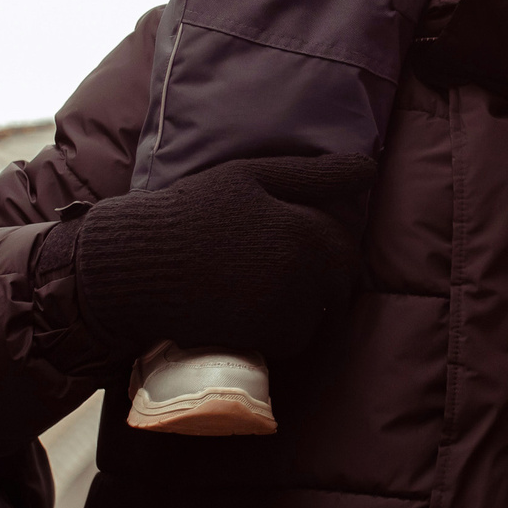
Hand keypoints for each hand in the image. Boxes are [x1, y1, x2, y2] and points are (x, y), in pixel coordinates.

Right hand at [56, 153, 375, 362]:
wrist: (136, 264)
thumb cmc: (191, 212)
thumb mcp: (249, 176)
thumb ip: (312, 174)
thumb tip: (370, 168)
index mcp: (301, 223)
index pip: (344, 243)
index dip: (332, 251)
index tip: (309, 254)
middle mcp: (299, 264)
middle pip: (338, 283)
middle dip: (326, 284)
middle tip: (285, 279)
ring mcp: (282, 302)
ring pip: (318, 314)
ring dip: (302, 309)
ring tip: (257, 292)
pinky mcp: (261, 335)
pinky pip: (292, 340)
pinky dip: (279, 333)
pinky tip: (248, 315)